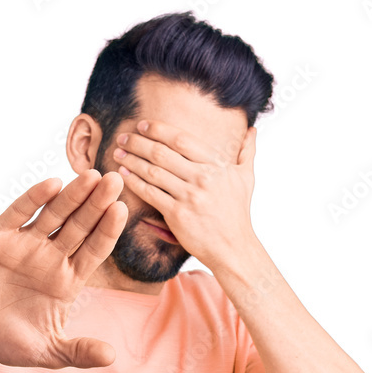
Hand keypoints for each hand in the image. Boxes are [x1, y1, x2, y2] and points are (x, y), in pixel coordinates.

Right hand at [0, 170, 128, 368]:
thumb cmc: (8, 340)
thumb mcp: (46, 352)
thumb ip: (77, 352)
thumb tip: (111, 358)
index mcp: (66, 280)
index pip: (93, 250)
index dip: (107, 231)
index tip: (122, 211)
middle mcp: (50, 257)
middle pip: (80, 225)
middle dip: (97, 204)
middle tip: (115, 181)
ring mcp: (25, 243)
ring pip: (54, 214)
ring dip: (72, 194)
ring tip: (91, 175)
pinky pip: (19, 212)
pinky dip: (34, 198)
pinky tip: (52, 184)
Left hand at [111, 119, 257, 271]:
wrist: (233, 248)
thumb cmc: (238, 213)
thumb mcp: (246, 179)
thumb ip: (247, 152)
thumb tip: (253, 130)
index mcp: (215, 165)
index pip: (181, 140)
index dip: (158, 129)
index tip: (142, 125)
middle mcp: (201, 178)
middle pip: (162, 153)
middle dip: (138, 143)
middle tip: (122, 138)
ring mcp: (189, 196)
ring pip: (153, 172)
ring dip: (132, 160)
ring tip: (118, 154)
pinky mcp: (177, 215)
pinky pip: (151, 194)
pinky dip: (135, 182)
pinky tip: (123, 175)